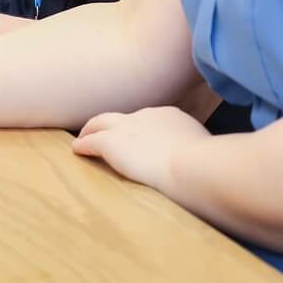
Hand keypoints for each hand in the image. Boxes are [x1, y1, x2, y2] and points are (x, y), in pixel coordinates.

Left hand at [71, 105, 209, 193]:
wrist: (192, 164)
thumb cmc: (205, 165)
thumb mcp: (204, 152)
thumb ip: (197, 154)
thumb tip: (204, 166)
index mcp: (170, 117)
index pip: (149, 121)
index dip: (140, 130)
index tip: (138, 140)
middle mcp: (147, 116)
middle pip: (122, 117)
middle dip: (111, 124)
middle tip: (102, 133)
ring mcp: (128, 128)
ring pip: (101, 123)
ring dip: (91, 131)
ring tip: (84, 139)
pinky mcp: (111, 143)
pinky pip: (91, 141)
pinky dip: (83, 145)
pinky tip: (77, 150)